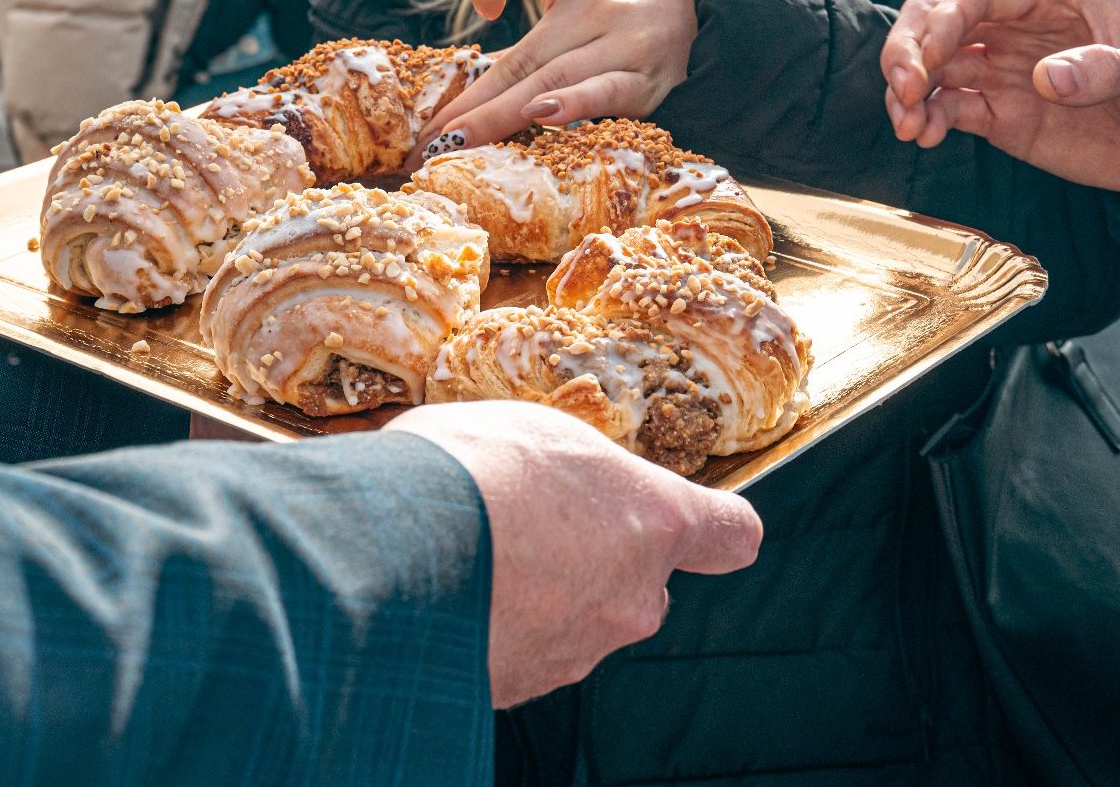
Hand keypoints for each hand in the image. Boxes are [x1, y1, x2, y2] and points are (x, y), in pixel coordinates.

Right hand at [385, 400, 761, 707]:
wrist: (387, 552)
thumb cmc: (466, 468)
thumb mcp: (534, 432)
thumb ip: (572, 468)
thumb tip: (556, 477)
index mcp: (656, 519)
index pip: (731, 535)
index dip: (714, 530)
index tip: (692, 521)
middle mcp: (633, 596)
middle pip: (643, 588)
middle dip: (600, 564)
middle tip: (533, 528)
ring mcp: (579, 650)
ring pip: (579, 623)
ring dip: (541, 597)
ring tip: (472, 555)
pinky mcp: (521, 687)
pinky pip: (521, 654)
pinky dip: (496, 630)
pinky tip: (447, 593)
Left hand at [408, 0, 695, 167]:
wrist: (716, 23)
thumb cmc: (629, 10)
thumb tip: (480, 27)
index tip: (465, 45)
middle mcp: (599, 10)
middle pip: (524, 58)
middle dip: (474, 103)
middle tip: (430, 140)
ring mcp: (626, 47)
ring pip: (555, 80)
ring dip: (505, 113)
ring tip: (462, 137)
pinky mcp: (652, 82)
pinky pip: (610, 93)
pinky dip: (576, 104)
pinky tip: (544, 116)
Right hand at [880, 0, 1119, 194]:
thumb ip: (1110, 70)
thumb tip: (1048, 78)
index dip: (944, 22)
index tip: (929, 61)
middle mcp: (1018, 24)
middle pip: (936, 20)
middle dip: (908, 51)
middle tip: (904, 91)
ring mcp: (1005, 69)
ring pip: (932, 66)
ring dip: (908, 92)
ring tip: (910, 127)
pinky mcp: (1000, 112)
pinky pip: (948, 108)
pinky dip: (928, 120)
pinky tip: (925, 138)